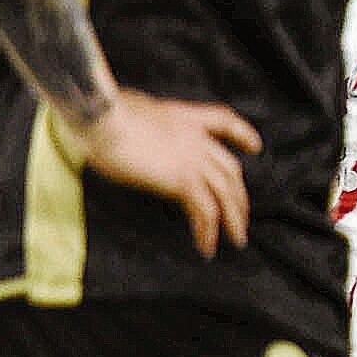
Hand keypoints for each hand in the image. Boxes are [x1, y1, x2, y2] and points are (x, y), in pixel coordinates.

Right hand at [78, 91, 260, 254]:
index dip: (243, 134)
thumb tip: (130, 120)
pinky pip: (205, 211)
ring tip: (237, 240)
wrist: (102, 117)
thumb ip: (141, 118)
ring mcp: (193, 160)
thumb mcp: (128, 109)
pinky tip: (206, 247)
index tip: (255, 147)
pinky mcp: (183, 181)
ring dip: (233, 220)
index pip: (224, 121)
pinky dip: (208, 231)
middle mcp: (196, 138)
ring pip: (225, 194)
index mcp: (184, 116)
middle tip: (241, 216)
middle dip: (238, 195)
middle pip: (230, 169)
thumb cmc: (101, 113)